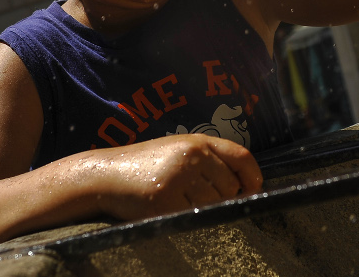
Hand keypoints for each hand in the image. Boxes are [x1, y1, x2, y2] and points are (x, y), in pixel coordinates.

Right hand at [85, 134, 262, 219]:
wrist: (105, 175)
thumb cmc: (146, 165)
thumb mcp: (179, 151)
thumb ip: (210, 161)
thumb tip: (245, 188)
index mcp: (199, 141)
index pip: (242, 157)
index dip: (253, 177)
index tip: (253, 190)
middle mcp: (192, 155)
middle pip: (230, 187)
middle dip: (221, 198)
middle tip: (195, 197)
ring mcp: (179, 177)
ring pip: (213, 205)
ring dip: (201, 209)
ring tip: (177, 199)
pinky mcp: (165, 200)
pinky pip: (191, 217)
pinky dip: (183, 217)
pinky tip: (166, 208)